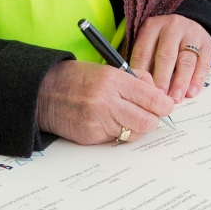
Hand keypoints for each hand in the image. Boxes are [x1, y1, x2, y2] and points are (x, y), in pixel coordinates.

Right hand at [36, 60, 175, 144]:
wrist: (44, 93)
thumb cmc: (78, 79)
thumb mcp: (108, 69)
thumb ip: (136, 81)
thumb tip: (160, 96)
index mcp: (114, 80)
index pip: (153, 99)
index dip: (165, 105)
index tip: (166, 106)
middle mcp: (107, 102)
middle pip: (148, 121)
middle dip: (153, 120)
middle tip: (149, 115)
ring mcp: (99, 121)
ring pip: (134, 133)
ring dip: (134, 127)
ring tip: (124, 117)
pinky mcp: (91, 136)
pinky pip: (116, 140)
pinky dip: (117, 133)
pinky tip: (107, 122)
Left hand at [128, 15, 210, 100]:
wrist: (189, 22)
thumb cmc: (162, 40)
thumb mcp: (150, 42)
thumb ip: (145, 62)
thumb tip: (141, 88)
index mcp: (152, 27)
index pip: (144, 52)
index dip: (143, 74)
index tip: (142, 91)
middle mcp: (172, 28)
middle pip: (166, 56)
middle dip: (162, 79)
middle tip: (159, 97)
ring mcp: (192, 35)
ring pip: (186, 61)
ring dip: (180, 82)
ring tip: (175, 99)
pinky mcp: (207, 45)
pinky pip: (203, 64)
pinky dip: (197, 80)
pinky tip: (191, 92)